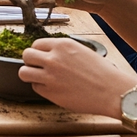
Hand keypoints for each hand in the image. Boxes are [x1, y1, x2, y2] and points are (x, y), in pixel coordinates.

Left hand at [17, 36, 135, 115]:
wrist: (113, 91)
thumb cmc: (103, 73)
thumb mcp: (82, 51)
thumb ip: (63, 51)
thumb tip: (49, 54)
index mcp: (62, 45)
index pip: (36, 44)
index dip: (38, 52)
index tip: (42, 57)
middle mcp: (53, 58)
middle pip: (26, 55)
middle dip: (31, 61)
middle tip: (38, 67)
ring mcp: (50, 76)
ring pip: (23, 72)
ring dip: (30, 75)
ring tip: (40, 78)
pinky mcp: (51, 93)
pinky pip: (35, 88)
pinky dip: (41, 88)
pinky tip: (53, 89)